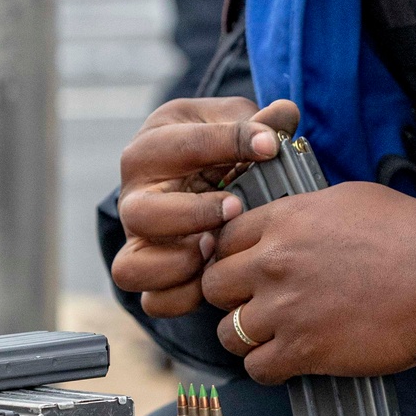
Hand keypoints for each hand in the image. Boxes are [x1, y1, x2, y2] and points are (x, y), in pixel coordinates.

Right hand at [111, 96, 299, 317]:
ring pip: (132, 267)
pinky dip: (183, 297)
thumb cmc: (213, 142)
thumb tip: (283, 115)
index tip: (269, 146)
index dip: (229, 143)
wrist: (195, 171)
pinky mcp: (150, 272)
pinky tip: (215, 278)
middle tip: (235, 207)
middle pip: (139, 213)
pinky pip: (154, 300)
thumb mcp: (232, 119)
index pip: (182, 145)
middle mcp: (135, 195)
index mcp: (153, 147)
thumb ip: (258, 120)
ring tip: (216, 248)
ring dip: (179, 264)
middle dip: (192, 215)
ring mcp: (138, 239)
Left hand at [203, 182, 415, 382]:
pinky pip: (258, 368)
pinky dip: (268, 368)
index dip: (230, 256)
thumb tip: (287, 222)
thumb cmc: (409, 234)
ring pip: (228, 332)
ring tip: (271, 335)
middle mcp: (274, 263)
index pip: (223, 240)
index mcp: (284, 220)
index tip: (241, 268)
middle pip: (214, 286)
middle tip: (253, 302)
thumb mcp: (348, 199)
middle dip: (230, 296)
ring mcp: (285, 308)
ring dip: (246, 336)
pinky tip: (288, 359)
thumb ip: (303, 212)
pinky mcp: (304, 349)